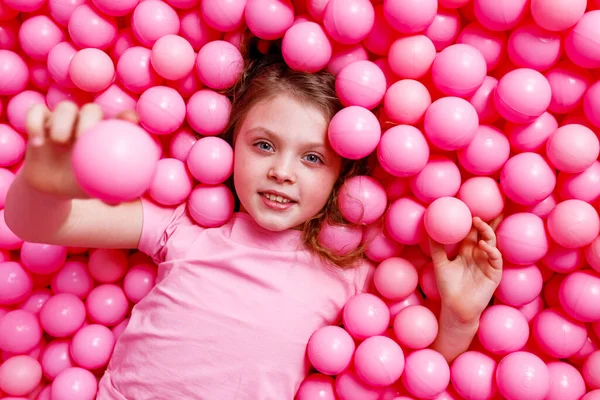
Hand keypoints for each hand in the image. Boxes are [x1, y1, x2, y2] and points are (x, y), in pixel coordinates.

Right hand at [23, 101, 137, 198]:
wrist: (50, 187)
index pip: (120, 121)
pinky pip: (36, 112)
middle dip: (90, 118)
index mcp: (103, 136)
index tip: (130, 121)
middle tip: (83, 136)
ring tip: (59, 140)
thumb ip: (106, 195)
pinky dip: (35, 123)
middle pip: (91, 110)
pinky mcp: (40, 121)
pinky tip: (37, 142)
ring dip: (62, 121)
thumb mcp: (93, 191)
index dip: (126, 117)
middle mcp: (84, 123)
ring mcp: (62, 121)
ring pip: (65, 108)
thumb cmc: (78, 186)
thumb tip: (116, 204)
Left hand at [429, 216, 502, 323]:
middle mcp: (479, 254)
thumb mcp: (440, 264)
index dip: (471, 219)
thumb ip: (436, 247)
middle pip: (484, 233)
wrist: (456, 308)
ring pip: (491, 242)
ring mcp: (487, 262)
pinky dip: (491, 250)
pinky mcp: (494, 273)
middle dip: (486, 219)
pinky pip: (495, 258)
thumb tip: (428, 228)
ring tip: (478, 222)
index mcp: (467, 250)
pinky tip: (482, 245)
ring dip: (486, 232)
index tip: (467, 205)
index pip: (471, 231)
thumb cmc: (447, 286)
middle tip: (481, 206)